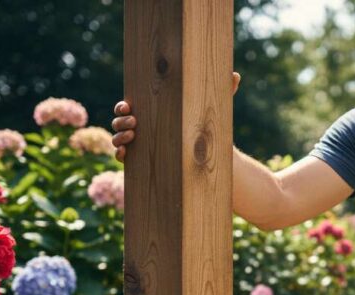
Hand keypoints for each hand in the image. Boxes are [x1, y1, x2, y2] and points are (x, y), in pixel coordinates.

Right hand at [111, 72, 240, 162]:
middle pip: (119, 120)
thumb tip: (236, 75)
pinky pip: (122, 157)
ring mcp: (139, 143)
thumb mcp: (211, 109)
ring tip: (133, 136)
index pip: (127, 106)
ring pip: (118, 138)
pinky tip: (126, 155)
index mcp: (151, 111)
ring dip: (119, 137)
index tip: (129, 106)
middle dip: (122, 120)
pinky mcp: (140, 160)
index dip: (122, 106)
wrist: (206, 154)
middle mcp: (140, 126)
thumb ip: (222, 91)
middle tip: (135, 122)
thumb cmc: (205, 126)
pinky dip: (120, 155)